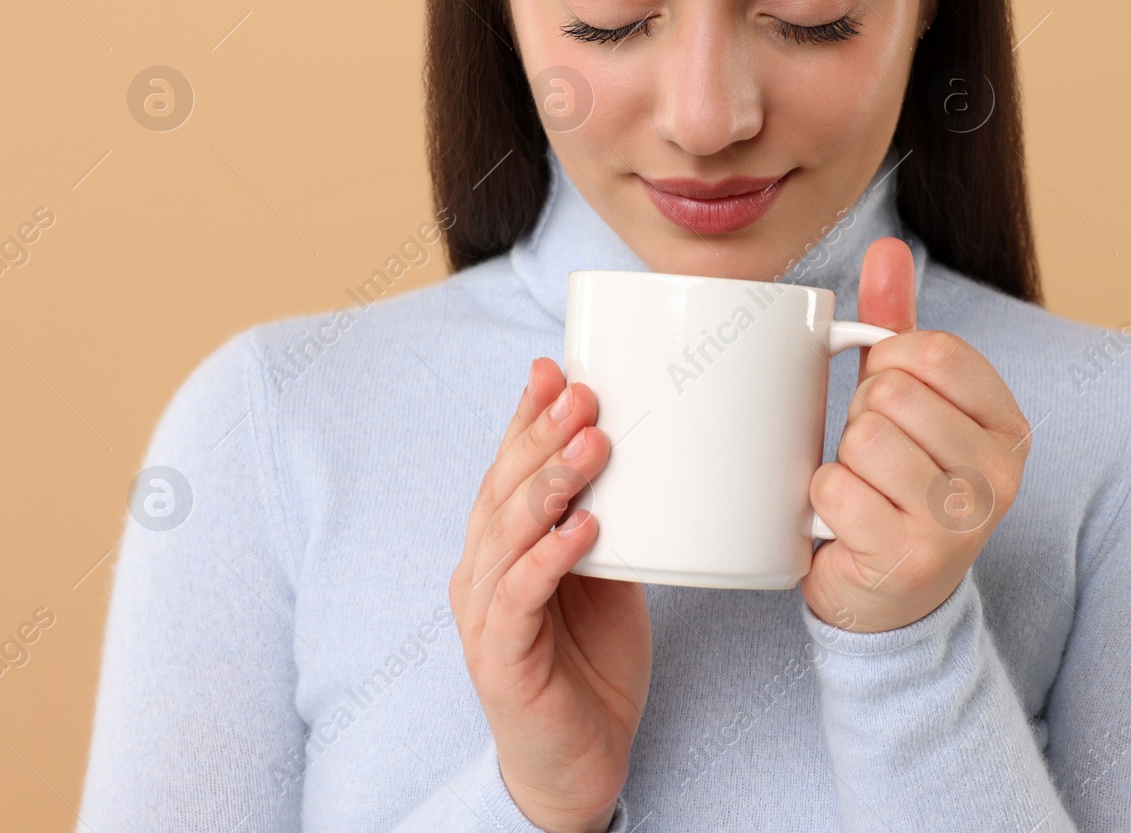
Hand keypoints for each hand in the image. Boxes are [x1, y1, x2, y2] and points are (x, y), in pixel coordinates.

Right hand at [448, 357, 650, 832]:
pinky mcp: (500, 660)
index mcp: (501, 545)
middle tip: (583, 395)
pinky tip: (583, 530)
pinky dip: (548, 559)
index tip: (554, 368)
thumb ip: (612, 521)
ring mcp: (484, 615)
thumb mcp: (609, 576)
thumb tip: (650, 454)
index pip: (507, 468)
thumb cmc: (592, 662)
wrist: (580, 761)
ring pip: (504, 535)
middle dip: (541, 436)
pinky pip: (519, 599)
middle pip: (502, 489)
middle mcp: (481, 571)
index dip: (525, 418)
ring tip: (591, 447)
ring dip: (548, 485)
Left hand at [802, 237, 1031, 633]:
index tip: (890, 407)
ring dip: (843, 463)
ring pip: (863, 439)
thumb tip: (888, 247)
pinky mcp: (913, 560)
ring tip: (864, 492)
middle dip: (861, 419)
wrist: (890, 600)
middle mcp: (1000, 475)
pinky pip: (836, 489)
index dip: (886, 370)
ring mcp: (961, 522)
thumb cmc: (898, 486)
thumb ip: (897, 325)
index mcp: (1009, 426)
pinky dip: (824, 504)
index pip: (929, 350)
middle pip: (890, 393)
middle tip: (874, 462)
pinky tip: (847, 526)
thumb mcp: (907, 403)